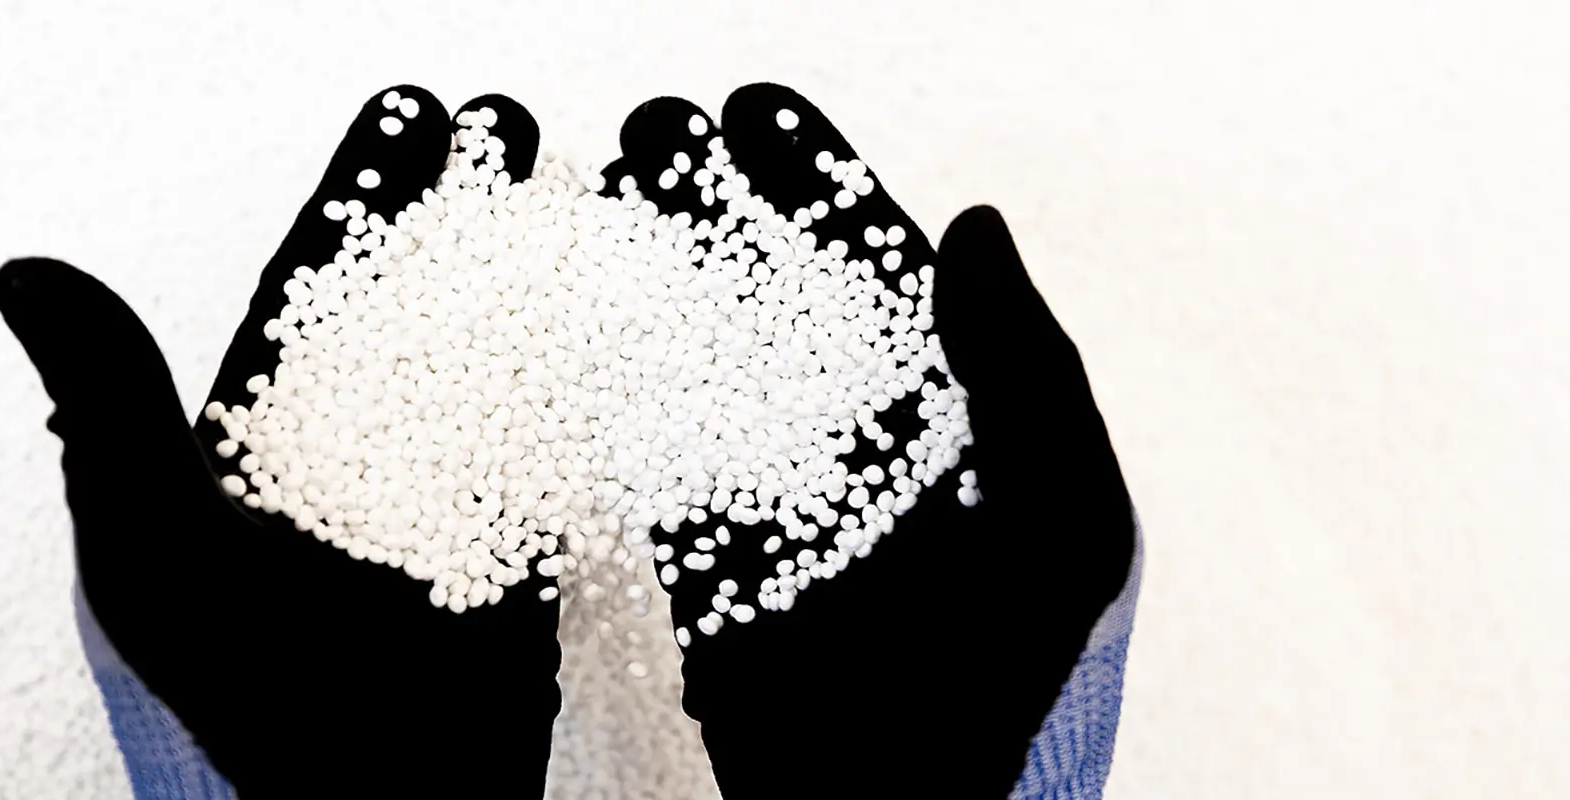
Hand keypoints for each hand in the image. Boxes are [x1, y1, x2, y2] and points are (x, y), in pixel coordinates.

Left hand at [0, 86, 559, 798]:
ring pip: (491, 350)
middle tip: (503, 128)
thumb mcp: (158, 542)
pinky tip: (615, 304)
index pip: (316, 285)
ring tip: (569, 184)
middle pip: (415, 298)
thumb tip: (24, 271)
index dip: (361, 194)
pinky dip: (586, 362)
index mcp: (263, 443)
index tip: (406, 119)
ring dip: (527, 265)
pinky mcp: (517, 538)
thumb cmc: (254, 696)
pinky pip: (554, 431)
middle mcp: (354, 456)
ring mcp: (441, 493)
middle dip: (459, 209)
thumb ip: (112, 406)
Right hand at [601, 84, 1137, 797]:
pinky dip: (608, 385)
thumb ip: (1029, 373)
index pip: (873, 272)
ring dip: (652, 271)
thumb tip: (975, 228)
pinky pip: (646, 455)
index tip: (757, 114)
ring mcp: (767, 501)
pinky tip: (576, 322)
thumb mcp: (1058, 525)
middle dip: (714, 207)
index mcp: (943, 429)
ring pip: (700, 356)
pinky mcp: (697, 561)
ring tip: (606, 188)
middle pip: (772, 294)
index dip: (815, 183)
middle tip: (658, 132)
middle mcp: (850, 450)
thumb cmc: (993, 697)